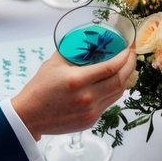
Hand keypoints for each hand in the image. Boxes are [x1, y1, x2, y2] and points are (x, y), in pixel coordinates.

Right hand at [12, 45, 136, 139]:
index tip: (130, 46)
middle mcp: (87, 97)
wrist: (29, 116)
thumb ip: (72, 51)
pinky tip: (112, 82)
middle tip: (132, 54)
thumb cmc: (39, 88)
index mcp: (77, 80)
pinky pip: (109, 103)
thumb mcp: (54, 63)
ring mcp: (91, 111)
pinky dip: (114, 91)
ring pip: (118, 93)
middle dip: (131, 65)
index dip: (125, 56)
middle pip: (120, 81)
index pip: (110, 67)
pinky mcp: (91, 120)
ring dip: (125, 79)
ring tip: (126, 66)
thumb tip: (88, 40)